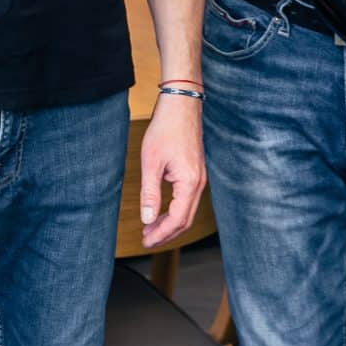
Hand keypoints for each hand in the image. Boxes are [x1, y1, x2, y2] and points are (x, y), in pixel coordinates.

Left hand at [139, 92, 205, 247]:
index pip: (177, 219)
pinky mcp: (195, 172)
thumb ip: (150, 193)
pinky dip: (174, 210)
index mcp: (189, 182)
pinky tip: (160, 211)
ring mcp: (199, 178)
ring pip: (187, 211)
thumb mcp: (151, 162)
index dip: (161, 234)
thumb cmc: (167, 128)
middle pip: (186, 220)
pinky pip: (187, 200)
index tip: (146, 241)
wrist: (181, 105)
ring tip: (150, 228)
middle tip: (147, 239)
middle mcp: (199, 183)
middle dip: (166, 233)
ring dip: (170, 223)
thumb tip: (148, 218)